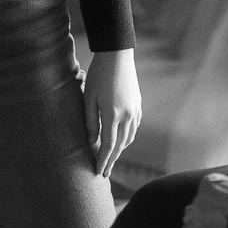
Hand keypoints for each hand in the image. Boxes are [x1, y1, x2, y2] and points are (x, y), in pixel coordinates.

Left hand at [83, 49, 141, 177]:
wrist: (117, 54)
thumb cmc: (99, 74)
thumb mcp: (88, 97)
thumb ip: (89, 122)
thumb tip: (91, 142)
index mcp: (113, 115)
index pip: (108, 146)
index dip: (103, 161)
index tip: (98, 172)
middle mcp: (127, 115)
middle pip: (120, 145)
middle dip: (112, 160)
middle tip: (104, 173)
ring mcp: (135, 110)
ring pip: (129, 137)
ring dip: (120, 150)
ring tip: (111, 158)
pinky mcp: (138, 104)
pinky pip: (134, 127)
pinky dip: (128, 137)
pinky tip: (122, 140)